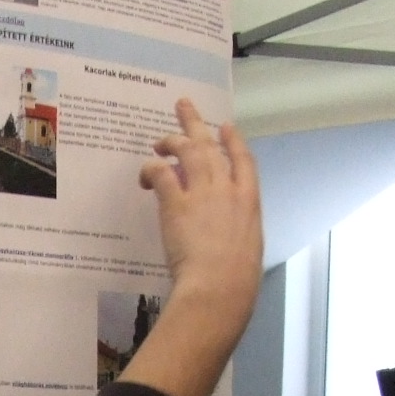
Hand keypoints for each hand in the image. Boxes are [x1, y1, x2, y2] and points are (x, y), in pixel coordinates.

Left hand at [118, 99, 262, 395]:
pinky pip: (161, 172)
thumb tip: (228, 240)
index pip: (244, 161)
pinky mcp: (176, 201)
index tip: (226, 127)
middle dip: (196, 123)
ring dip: (170, 140)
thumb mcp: (248, 252)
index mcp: (250, 202)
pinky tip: (144, 175)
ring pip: (186, 150)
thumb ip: (237, 235)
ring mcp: (202, 192)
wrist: (220, 289)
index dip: (234, 141)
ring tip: (158, 140)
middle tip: (184, 106)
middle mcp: (228, 189)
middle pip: (211, 145)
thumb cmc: (237, 284)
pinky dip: (151, 169)